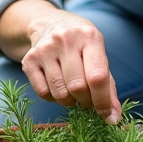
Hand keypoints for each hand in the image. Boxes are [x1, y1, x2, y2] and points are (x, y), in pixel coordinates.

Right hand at [19, 7, 120, 123]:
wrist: (50, 24)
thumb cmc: (81, 45)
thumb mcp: (98, 56)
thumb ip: (108, 86)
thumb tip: (113, 117)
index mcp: (89, 37)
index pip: (97, 76)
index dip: (103, 101)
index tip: (107, 116)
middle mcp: (65, 40)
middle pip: (77, 87)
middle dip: (86, 102)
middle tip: (88, 101)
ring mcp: (45, 49)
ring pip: (60, 93)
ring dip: (70, 102)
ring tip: (73, 93)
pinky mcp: (29, 60)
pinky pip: (43, 93)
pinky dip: (54, 98)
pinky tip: (58, 87)